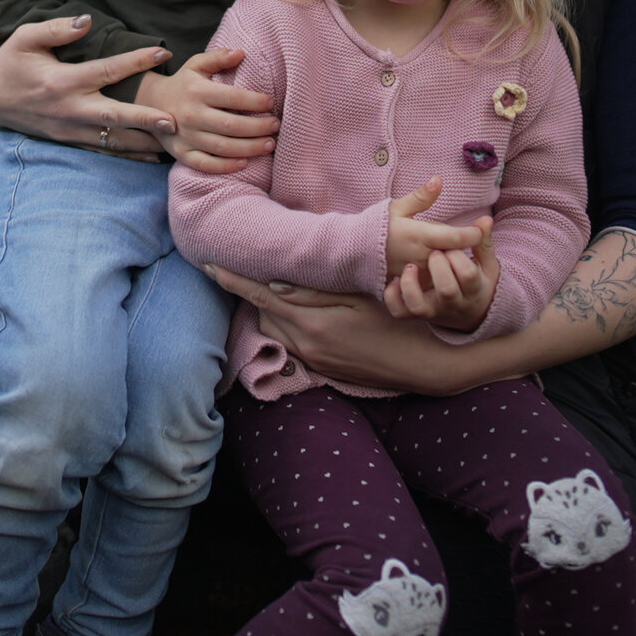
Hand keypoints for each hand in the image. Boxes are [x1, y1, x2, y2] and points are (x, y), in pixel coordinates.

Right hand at [0, 15, 172, 157]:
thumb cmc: (10, 59)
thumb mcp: (25, 36)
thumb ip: (56, 28)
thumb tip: (86, 20)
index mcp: (61, 81)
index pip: (106, 70)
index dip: (136, 61)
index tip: (164, 52)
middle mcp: (67, 108)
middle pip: (113, 116)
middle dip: (144, 119)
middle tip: (173, 122)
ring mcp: (67, 129)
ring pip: (111, 140)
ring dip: (142, 144)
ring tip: (173, 145)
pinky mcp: (67, 141)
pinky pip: (101, 152)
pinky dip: (127, 156)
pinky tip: (151, 159)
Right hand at [135, 49, 277, 173]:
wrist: (149, 104)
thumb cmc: (182, 84)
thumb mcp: (196, 65)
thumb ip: (218, 57)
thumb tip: (242, 52)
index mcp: (197, 92)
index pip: (233, 98)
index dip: (255, 102)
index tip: (271, 103)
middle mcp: (192, 115)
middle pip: (231, 126)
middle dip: (258, 128)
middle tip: (276, 126)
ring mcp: (186, 137)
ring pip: (223, 147)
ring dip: (250, 148)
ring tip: (270, 145)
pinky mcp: (182, 154)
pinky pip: (206, 164)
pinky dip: (226, 167)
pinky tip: (245, 163)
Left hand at [204, 264, 472, 395]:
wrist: (425, 367)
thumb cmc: (399, 322)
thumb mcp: (361, 297)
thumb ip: (317, 291)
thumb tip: (276, 283)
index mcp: (313, 324)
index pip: (260, 299)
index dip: (234, 281)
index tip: (211, 265)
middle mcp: (307, 346)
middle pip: (262, 317)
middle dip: (252, 295)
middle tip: (247, 269)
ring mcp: (315, 361)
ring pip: (275, 332)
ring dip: (270, 312)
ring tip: (275, 289)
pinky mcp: (323, 370)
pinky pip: (292, 345)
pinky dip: (288, 326)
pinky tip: (301, 312)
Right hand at [384, 177, 484, 278]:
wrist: (358, 252)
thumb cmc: (379, 226)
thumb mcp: (398, 207)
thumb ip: (421, 197)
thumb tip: (438, 179)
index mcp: (418, 234)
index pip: (455, 237)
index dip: (474, 233)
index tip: (484, 226)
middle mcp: (421, 256)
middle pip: (455, 253)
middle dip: (465, 246)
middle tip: (470, 235)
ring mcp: (419, 272)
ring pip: (448, 267)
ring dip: (454, 258)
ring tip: (451, 248)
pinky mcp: (416, 283)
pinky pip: (437, 277)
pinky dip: (443, 269)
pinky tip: (442, 261)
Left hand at [384, 214, 500, 333]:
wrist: (468, 315)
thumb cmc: (475, 282)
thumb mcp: (484, 264)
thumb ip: (482, 242)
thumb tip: (485, 219)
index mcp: (473, 290)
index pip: (468, 275)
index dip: (458, 257)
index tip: (450, 248)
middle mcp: (453, 304)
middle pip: (447, 290)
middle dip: (439, 267)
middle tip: (434, 254)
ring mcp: (433, 311)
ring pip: (419, 307)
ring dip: (412, 285)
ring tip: (411, 267)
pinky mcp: (415, 315)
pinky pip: (400, 312)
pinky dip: (393, 297)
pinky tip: (396, 280)